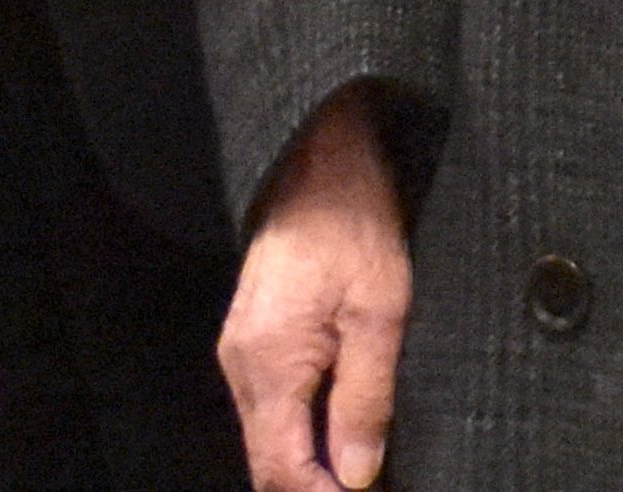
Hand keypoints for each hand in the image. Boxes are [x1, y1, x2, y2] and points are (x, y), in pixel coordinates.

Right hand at [222, 89, 412, 491]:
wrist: (316, 162)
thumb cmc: (354, 226)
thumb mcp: (380, 313)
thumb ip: (365, 398)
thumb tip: (358, 473)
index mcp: (269, 368)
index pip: (283, 470)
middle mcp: (242, 368)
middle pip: (271, 461)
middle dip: (317, 484)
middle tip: (371, 485)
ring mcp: (243, 353)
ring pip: (271, 435)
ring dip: (313, 459)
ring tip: (364, 469)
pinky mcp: (255, 339)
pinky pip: (273, 404)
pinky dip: (305, 427)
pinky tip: (342, 427)